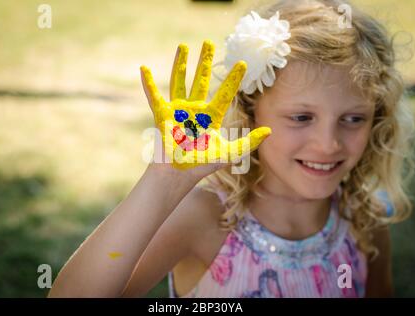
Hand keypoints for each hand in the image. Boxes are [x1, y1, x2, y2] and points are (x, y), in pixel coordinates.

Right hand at [140, 40, 270, 169]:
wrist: (179, 174)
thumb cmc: (201, 165)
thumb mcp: (228, 154)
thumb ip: (248, 143)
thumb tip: (269, 131)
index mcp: (211, 117)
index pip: (225, 93)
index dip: (234, 79)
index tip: (243, 63)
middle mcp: (195, 110)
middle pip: (201, 80)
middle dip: (205, 61)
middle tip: (209, 42)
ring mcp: (178, 111)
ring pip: (179, 81)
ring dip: (180, 64)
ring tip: (183, 45)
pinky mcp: (162, 115)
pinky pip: (154, 96)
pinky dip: (148, 84)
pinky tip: (144, 68)